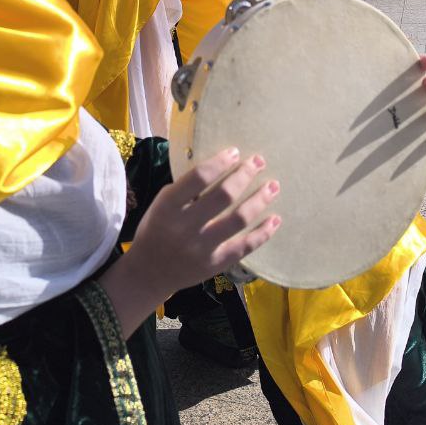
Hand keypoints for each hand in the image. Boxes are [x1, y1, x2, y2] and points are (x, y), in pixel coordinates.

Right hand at [98, 147, 279, 336]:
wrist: (150, 272)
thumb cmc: (156, 229)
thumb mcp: (162, 204)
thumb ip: (186, 189)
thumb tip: (220, 166)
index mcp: (168, 206)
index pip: (198, 178)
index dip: (219, 162)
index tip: (235, 152)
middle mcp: (185, 227)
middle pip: (223, 196)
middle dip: (245, 174)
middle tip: (259, 161)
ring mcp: (201, 248)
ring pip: (238, 219)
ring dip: (260, 199)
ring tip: (273, 186)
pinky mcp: (215, 264)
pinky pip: (244, 247)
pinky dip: (263, 233)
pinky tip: (275, 219)